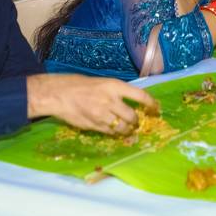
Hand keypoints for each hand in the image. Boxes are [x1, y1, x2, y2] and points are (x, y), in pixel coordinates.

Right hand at [27, 73, 158, 135]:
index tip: (156, 108)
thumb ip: (117, 92)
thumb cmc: (80, 85)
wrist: (59, 94)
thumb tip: (133, 102)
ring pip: (123, 128)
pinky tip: (113, 129)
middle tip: (136, 122)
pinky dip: (114, 133)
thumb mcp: (103, 83)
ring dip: (127, 129)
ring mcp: (102, 115)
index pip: (140, 96)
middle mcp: (110, 101)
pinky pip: (110, 133)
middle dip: (136, 121)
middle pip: (132, 117)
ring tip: (126, 127)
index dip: (151, 104)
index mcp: (114, 86)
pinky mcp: (94, 126)